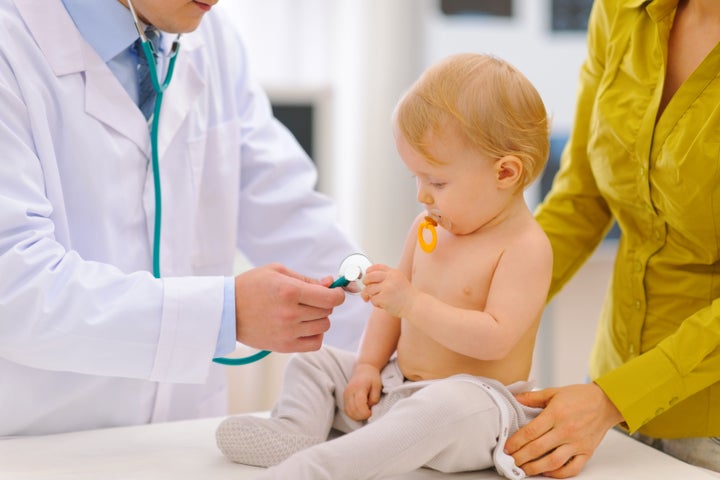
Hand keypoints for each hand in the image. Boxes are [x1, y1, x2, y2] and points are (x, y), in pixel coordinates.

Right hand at [233, 263, 343, 352]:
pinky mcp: (284, 346)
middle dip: (325, 303)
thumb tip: (330, 283)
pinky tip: (304, 326)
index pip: (331, 298)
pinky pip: (315, 344)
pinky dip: (315, 335)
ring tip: (304, 312)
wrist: (226, 311)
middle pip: (328, 311)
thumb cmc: (250, 286)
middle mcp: (290, 313)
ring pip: (324, 326)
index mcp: (290, 291)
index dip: (338, 294)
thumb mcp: (277, 272)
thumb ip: (306, 278)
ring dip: (319, 318)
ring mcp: (288, 332)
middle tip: (311, 299)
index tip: (334, 291)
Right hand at [343, 363, 382, 420]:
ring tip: (364, 414)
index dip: (365, 412)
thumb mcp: (377, 387)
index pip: (359, 404)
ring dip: (356, 417)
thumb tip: (369, 409)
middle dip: (362, 416)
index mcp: (359, 387)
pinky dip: (352, 414)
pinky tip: (359, 413)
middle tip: (369, 414)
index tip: (371, 412)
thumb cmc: (372, 378)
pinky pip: (346, 410)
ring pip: (348, 411)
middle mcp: (350, 391)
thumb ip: (374, 399)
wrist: (364, 369)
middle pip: (353, 409)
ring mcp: (345, 394)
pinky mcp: (344, 397)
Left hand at [360, 264, 415, 317]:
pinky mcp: (384, 298)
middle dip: (365, 282)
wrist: (414, 305)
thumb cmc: (406, 295)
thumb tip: (371, 277)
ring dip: (370, 296)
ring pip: (369, 289)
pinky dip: (376, 304)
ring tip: (378, 299)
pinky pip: (373, 299)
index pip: (377, 267)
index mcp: (393, 273)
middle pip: (369, 277)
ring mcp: (386, 288)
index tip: (367, 275)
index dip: (369, 271)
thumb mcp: (399, 279)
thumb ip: (387, 277)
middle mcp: (390, 278)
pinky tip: (383, 305)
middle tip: (366, 288)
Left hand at [504, 383, 623, 477]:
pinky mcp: (586, 452)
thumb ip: (533, 397)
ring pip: (553, 461)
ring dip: (536, 468)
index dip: (516, 442)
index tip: (507, 448)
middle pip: (538, 448)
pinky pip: (572, 468)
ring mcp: (577, 443)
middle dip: (521, 457)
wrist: (606, 402)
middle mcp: (566, 430)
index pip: (531, 431)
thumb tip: (515, 398)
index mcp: (556, 414)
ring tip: (524, 470)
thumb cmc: (580, 396)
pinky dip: (559, 473)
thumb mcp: (554, 392)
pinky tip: (547, 471)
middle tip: (510, 461)